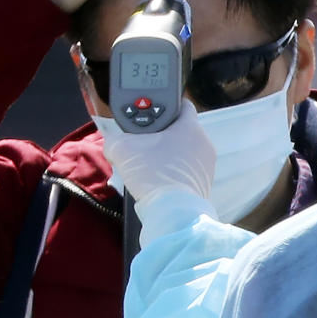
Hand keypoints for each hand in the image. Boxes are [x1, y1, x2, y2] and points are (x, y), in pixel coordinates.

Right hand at [103, 100, 216, 245]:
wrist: (170, 213)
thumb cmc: (152, 175)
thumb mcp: (123, 150)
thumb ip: (113, 138)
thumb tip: (110, 139)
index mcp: (191, 127)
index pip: (180, 104)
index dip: (162, 105)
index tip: (148, 113)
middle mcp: (204, 143)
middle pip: (179, 130)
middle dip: (160, 134)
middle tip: (141, 142)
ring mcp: (206, 165)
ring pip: (183, 151)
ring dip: (166, 154)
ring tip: (146, 163)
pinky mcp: (203, 184)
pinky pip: (185, 170)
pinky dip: (172, 171)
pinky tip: (156, 180)